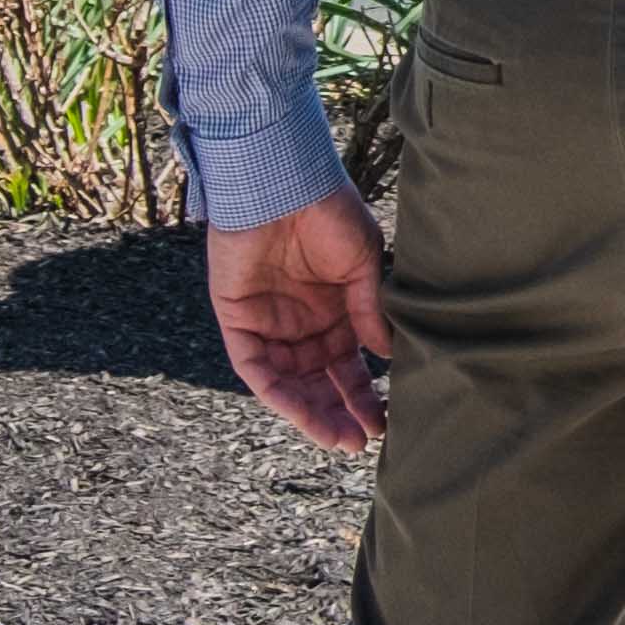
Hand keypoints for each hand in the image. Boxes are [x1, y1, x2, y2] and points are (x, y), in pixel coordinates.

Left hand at [207, 194, 390, 453]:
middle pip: (319, 383)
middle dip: (340, 414)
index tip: (383, 422)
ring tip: (339, 437)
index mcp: (335, 314)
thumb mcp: (363, 265)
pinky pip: (255, 367)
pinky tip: (302, 411)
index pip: (348, 368)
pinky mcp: (238, 321)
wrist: (284, 183)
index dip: (364, 396)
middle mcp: (302, 326)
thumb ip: (370, 311)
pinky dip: (277, 391)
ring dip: (311, 412)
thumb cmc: (329, 213)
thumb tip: (385, 356)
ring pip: (289, 383)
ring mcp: (270, 325)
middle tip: (362, 441)